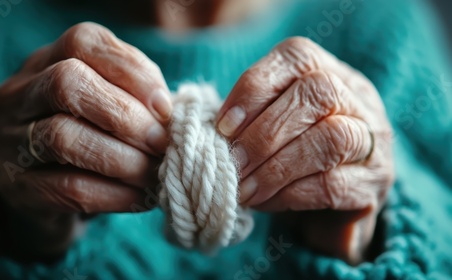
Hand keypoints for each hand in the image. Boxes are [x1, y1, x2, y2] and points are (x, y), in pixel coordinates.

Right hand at [0, 22, 170, 257]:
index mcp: (46, 62)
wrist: (52, 191)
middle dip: (126, 115)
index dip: (131, 71)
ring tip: (155, 174)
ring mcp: (9, 139)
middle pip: (67, 83)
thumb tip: (169, 110)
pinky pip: (68, 187)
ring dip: (123, 159)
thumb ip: (136, 98)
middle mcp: (19, 94)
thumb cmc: (94, 137)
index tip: (165, 107)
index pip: (82, 43)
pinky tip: (141, 198)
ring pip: (63, 137)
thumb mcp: (112, 106)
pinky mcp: (16, 187)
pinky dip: (115, 194)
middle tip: (161, 143)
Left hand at [216, 37, 393, 262]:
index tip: (222, 124)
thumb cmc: (290, 154)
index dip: (255, 88)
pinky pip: (333, 184)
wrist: (332, 205)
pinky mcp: (374, 184)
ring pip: (332, 137)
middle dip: (264, 131)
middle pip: (318, 92)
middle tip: (232, 161)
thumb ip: (248, 118)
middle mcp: (359, 99)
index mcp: (330, 72)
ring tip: (243, 188)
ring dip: (276, 166)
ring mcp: (373, 140)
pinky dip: (289, 194)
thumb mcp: (271, 125)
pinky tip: (264, 202)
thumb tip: (210, 131)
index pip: (297, 57)